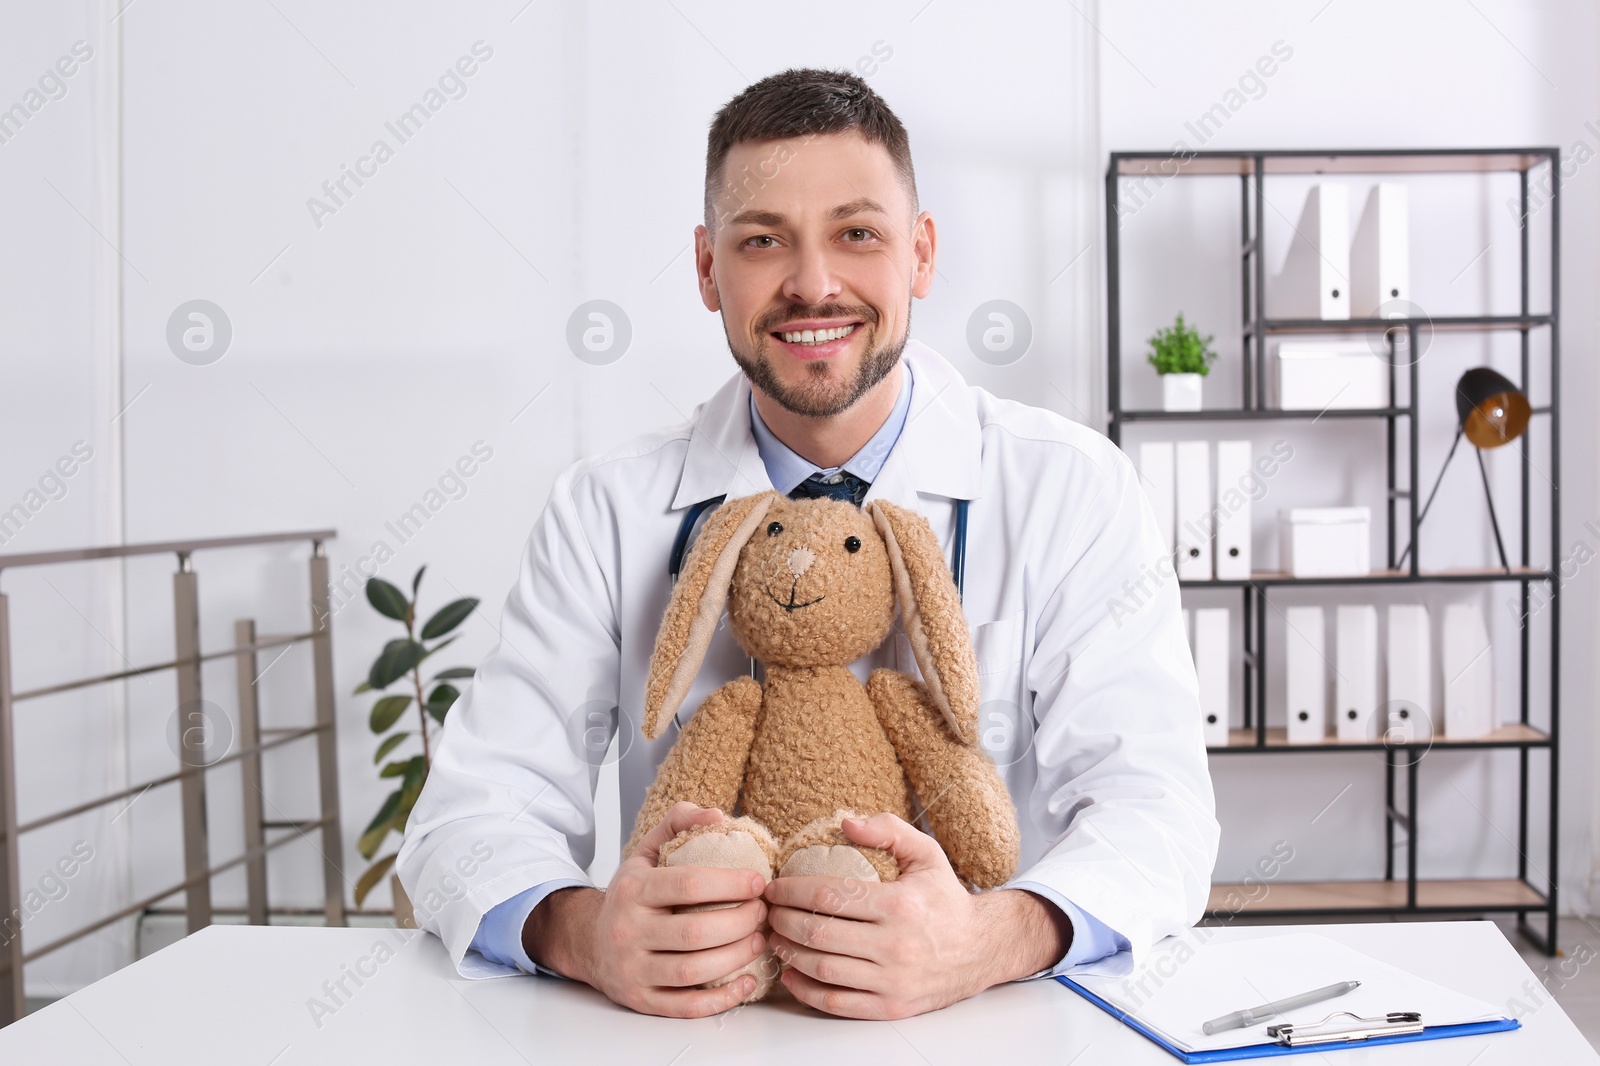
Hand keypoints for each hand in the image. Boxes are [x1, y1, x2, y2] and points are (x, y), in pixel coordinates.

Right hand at [524, 801, 769, 1017]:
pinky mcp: (642, 1000)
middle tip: (763, 913)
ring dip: (737, 957)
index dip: (731, 883)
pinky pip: (687, 1006)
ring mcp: (633, 970)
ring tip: (759, 941)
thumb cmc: (629, 895)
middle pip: (696, 932)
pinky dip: (723, 998)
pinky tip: (747, 981)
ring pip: (694, 971)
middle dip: (741, 922)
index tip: (759, 881)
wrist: (589, 942)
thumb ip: (678, 823)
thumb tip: (717, 815)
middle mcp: (628, 931)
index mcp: (633, 890)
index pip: (688, 885)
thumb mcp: (645, 852)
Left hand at [762, 813, 1068, 1018]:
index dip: (791, 892)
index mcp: (901, 903)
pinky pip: (837, 1002)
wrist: (982, 948)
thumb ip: (888, 830)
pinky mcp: (892, 1007)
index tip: (774, 888)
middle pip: (818, 933)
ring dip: (788, 953)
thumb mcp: (926, 853)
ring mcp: (893, 980)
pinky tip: (791, 974)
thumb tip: (845, 823)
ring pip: (822, 969)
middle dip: (782, 921)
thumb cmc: (946, 898)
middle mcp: (897, 945)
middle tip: (767, 912)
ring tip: (774, 937)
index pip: (830, 896)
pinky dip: (806, 990)